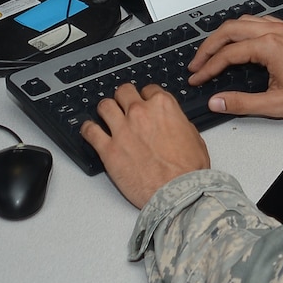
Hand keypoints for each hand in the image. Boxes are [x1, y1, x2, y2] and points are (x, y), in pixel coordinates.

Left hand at [83, 83, 211, 208]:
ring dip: (106, 110)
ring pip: (104, 106)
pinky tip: (90, 131)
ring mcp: (122, 129)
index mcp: (163, 106)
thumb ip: (179, 123)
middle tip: (123, 106)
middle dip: (124, 98)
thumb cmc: (188, 171)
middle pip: (124, 92)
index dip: (146, 96)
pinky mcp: (108, 149)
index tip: (144, 102)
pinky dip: (88, 129)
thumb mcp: (194, 137)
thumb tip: (173, 123)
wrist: (178, 193)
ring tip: (106, 117)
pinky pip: (89, 131)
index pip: (148, 89)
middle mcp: (140, 113)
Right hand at [189, 15, 282, 119]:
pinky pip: (260, 21)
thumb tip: (216, 101)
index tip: (197, 78)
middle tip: (197, 62)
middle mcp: (274, 31)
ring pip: (244, 21)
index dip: (208, 67)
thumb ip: (242, 103)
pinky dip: (243, 28)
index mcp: (269, 46)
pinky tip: (241, 39)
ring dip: (225, 34)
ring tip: (213, 50)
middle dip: (209, 46)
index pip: (227, 54)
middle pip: (230, 30)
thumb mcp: (276, 104)